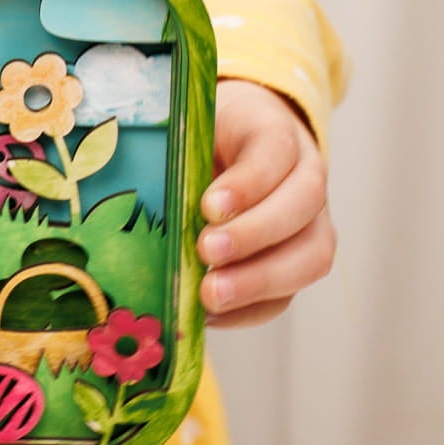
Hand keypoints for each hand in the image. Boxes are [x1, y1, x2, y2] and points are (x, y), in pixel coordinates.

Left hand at [196, 80, 334, 328]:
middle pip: (302, 203)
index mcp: (274, 131)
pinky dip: (249, 309)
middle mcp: (305, 177)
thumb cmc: (203, 142)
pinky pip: (286, 295)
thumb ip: (175, 155)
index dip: (248, 181)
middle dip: (254, 233)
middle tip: (206, 250)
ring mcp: (310, 224)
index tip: (209, 205)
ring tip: (211, 294)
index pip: (275, 149)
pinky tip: (210, 313)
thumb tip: (133, 189)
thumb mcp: (188, 131)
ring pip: (310, 255)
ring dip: (259, 280)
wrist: (233, 149)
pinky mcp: (295, 266)